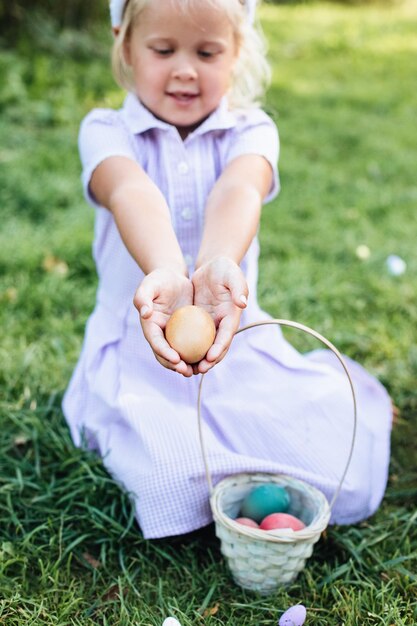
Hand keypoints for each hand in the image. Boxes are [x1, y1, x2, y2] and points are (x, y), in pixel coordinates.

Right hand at [133, 268, 193, 375]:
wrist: (172, 277)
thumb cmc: (159, 279)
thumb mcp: (149, 285)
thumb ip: (143, 297)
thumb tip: (145, 313)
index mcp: (150, 326)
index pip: (156, 342)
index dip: (164, 353)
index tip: (176, 359)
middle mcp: (160, 334)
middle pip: (165, 355)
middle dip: (175, 366)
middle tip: (187, 371)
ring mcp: (172, 335)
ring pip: (178, 355)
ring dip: (186, 365)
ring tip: (198, 371)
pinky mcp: (185, 332)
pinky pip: (191, 346)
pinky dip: (197, 354)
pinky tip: (209, 359)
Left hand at [192, 256, 247, 373]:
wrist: (213, 266)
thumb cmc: (225, 268)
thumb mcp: (233, 275)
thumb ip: (238, 288)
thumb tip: (242, 303)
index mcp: (232, 316)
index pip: (226, 336)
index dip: (220, 348)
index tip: (210, 357)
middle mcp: (222, 324)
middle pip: (217, 347)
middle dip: (210, 361)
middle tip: (199, 370)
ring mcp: (210, 325)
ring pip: (205, 346)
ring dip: (198, 359)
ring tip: (187, 369)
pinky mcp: (199, 322)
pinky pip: (193, 338)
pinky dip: (187, 348)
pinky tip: (176, 356)